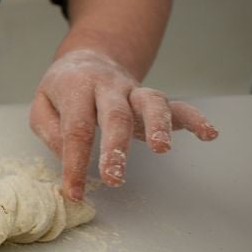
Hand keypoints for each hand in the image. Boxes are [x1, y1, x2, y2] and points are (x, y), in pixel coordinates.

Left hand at [30, 48, 217, 200]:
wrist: (89, 59)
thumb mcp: (42, 105)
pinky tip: (209, 134)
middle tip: (115, 178)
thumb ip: (50, 128)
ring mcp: (134, 93)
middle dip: (116, 148)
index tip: (74, 192)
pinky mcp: (154, 100)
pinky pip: (178, 107)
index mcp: (76, 89)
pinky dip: (194, 118)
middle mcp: (108, 88)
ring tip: (162, 149)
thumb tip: (67, 152)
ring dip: (158, 126)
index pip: (76, 129)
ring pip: (151, 104)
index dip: (74, 162)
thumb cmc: (64, 90)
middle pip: (115, 116)